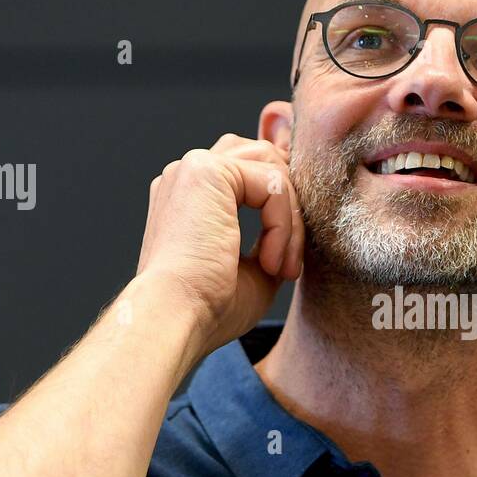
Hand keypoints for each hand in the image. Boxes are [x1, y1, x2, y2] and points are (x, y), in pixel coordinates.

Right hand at [136, 135, 303, 353]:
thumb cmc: (208, 307)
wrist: (177, 318)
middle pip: (264, 158)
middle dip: (290, 206)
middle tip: (289, 262)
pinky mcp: (207, 171)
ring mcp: (194, 168)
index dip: (282, 209)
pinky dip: (283, 226)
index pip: (250, 173)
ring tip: (281, 267)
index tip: (285, 266)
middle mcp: (188, 175)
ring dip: (290, 220)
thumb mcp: (254, 271)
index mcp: (191, 196)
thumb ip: (273, 240)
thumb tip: (300, 229)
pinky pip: (273, 184)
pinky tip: (270, 263)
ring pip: (273, 169)